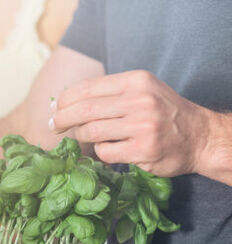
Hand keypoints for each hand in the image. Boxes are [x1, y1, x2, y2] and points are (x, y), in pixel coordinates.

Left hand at [50, 70, 214, 176]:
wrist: (199, 137)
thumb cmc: (162, 113)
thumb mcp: (141, 91)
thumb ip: (108, 93)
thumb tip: (63, 102)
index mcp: (135, 81)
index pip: (87, 88)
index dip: (64, 100)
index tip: (54, 109)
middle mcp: (139, 101)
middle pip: (84, 110)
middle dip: (62, 119)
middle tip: (54, 127)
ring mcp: (142, 126)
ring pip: (91, 132)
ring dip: (79, 137)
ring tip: (80, 138)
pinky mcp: (143, 150)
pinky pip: (105, 152)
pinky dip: (100, 152)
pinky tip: (108, 149)